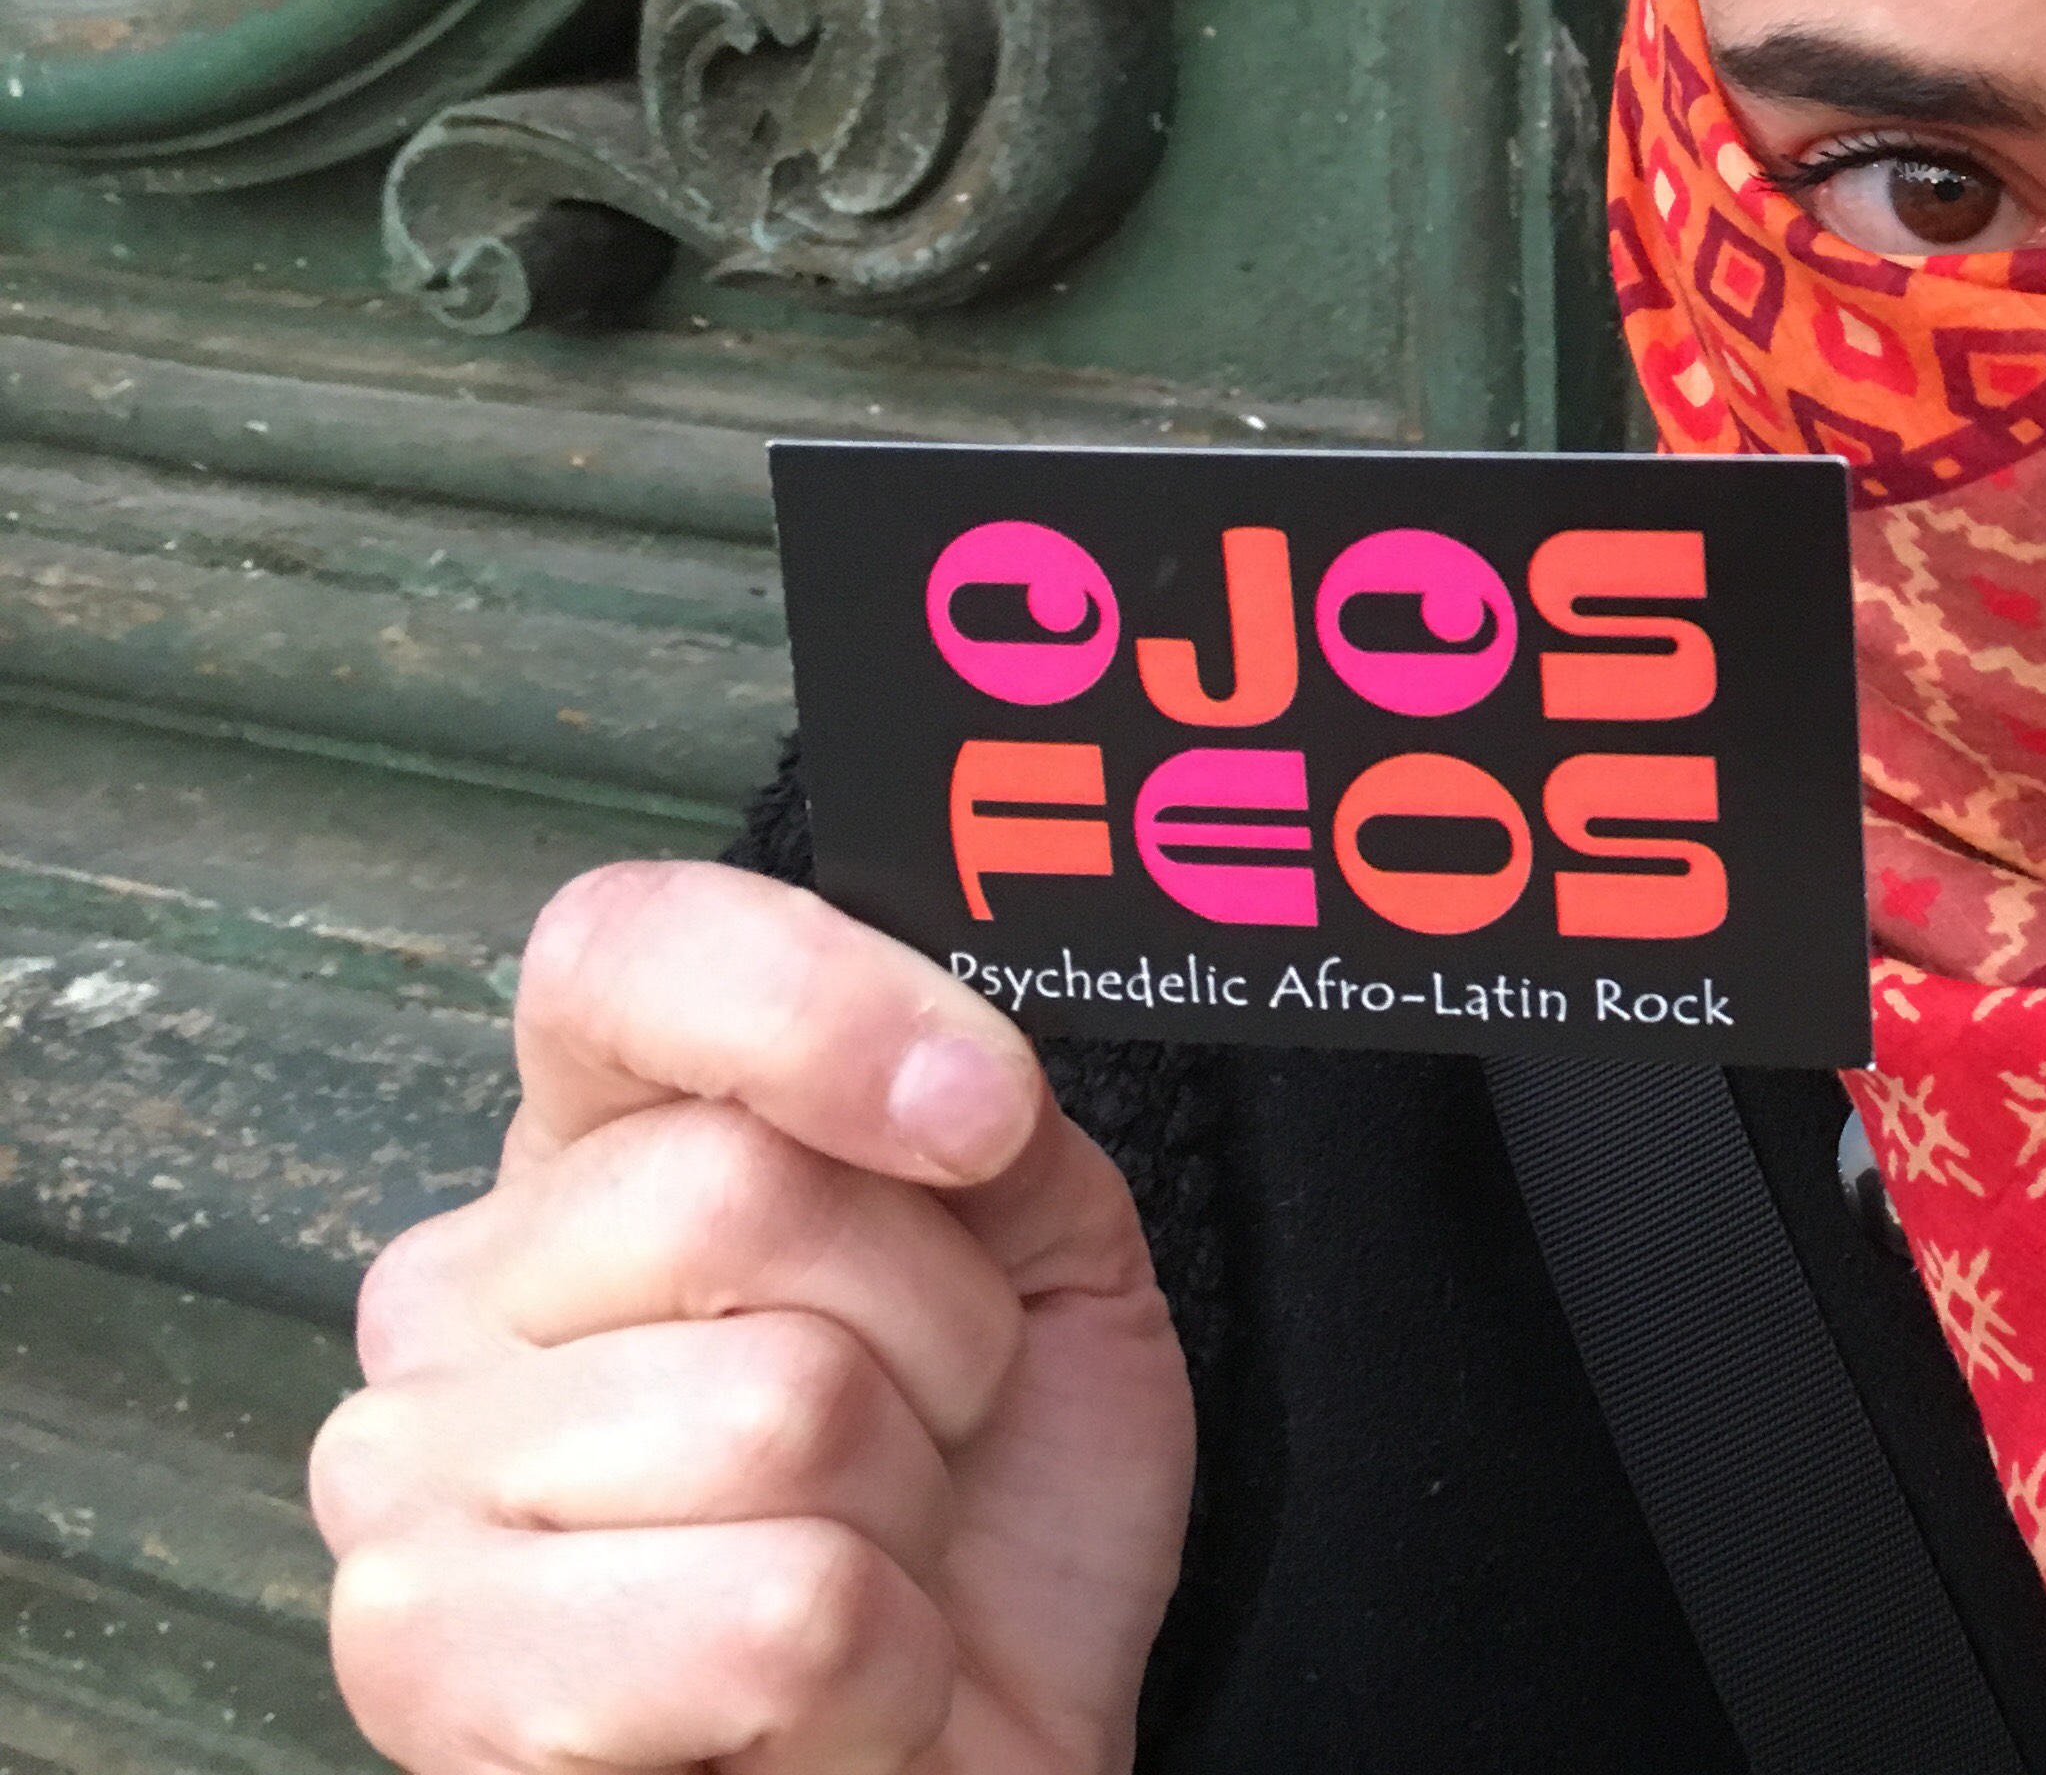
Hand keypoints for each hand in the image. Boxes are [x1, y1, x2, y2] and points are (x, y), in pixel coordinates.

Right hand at [314, 863, 1192, 1772]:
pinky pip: (768, 1611)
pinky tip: (826, 1699)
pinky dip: (875, 1665)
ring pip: (775, 1408)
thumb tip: (954, 1075)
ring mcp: (407, 1482)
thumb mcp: (1039, 1268)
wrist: (980, 1768)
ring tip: (872, 1576)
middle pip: (739, 1188)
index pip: (619, 951)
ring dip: (907, 1517)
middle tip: (927, 1446)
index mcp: (593, 1158)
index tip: (981, 1117)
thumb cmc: (988, 1532)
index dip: (812, 1004)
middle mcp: (456, 1295)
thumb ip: (985, 1122)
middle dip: (935, 1337)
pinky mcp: (429, 1673)